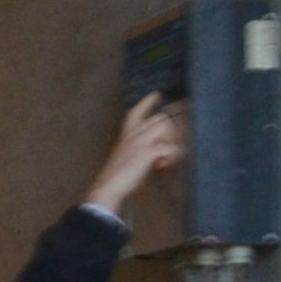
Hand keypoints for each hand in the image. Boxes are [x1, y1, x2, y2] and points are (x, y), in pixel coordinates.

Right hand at [87, 93, 189, 217]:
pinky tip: (163, 167)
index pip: (136, 112)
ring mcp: (140, 141)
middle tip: (169, 148)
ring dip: (172, 141)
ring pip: (166, 126)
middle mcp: (134, 134)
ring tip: (165, 159)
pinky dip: (172, 157)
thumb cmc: (117, 176)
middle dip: (170, 131)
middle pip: (160, 118)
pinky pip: (170, 148)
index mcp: (127, 135)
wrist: (108, 186)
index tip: (156, 94)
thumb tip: (160, 153)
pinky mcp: (147, 152)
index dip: (147, 102)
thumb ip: (140, 149)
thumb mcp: (126, 157)